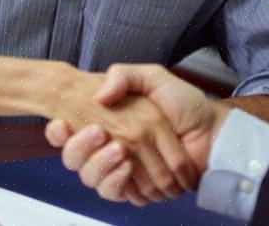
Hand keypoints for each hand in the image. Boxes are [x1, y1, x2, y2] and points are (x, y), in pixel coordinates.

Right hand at [45, 63, 230, 204]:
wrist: (211, 131)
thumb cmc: (184, 103)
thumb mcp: (153, 78)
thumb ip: (124, 76)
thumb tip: (99, 94)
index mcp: (108, 120)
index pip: (68, 131)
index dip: (57, 132)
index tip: (61, 125)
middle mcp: (108, 146)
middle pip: (74, 159)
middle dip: (79, 149)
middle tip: (99, 134)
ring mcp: (121, 169)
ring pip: (91, 178)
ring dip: (100, 167)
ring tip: (121, 153)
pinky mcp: (136, 187)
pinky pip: (115, 193)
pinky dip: (119, 184)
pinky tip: (129, 169)